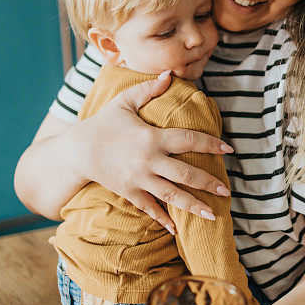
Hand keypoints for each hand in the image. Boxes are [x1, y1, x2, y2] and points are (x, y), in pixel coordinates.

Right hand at [69, 70, 233, 233]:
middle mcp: (148, 160)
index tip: (228, 150)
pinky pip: (149, 209)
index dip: (210, 144)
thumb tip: (169, 74)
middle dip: (208, 183)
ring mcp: (138, 179)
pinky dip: (163, 219)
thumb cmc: (103, 123)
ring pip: (171, 195)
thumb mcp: (124, 102)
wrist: (76, 150)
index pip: (188, 140)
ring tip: (213, 215)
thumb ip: (148, 89)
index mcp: (151, 137)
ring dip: (193, 206)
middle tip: (226, 191)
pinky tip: (177, 229)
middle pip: (185, 174)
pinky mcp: (129, 192)